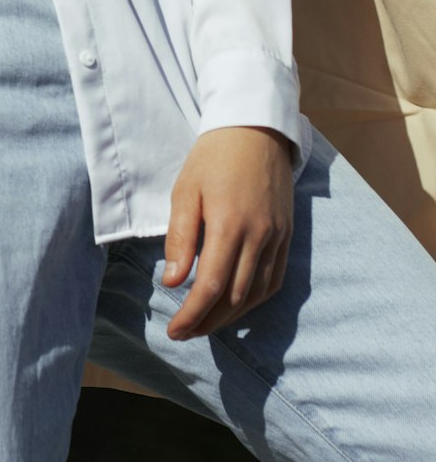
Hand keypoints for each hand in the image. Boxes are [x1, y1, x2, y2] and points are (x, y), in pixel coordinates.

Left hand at [161, 126, 293, 340]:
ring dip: (231, 317)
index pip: (212, 286)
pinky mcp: (288, 234)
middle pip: (236, 298)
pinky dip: (255, 299)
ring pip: (257, 293)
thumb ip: (180, 237)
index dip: (192, 315)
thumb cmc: (213, 156)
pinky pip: (275, 279)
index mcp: (230, 224)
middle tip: (185, 333)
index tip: (174, 331)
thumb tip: (173, 281)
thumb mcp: (185, 190)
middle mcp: (259, 235)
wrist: (256, 128)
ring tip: (206, 324)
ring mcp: (278, 236)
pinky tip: (237, 305)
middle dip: (208, 322)